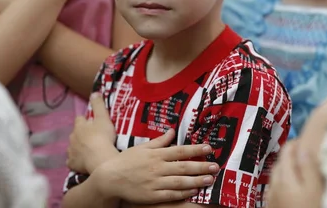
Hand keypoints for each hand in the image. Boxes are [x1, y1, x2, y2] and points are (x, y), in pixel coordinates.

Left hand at [67, 93, 117, 173]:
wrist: (100, 159)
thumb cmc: (103, 137)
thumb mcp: (103, 117)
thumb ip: (98, 104)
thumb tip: (94, 92)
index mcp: (79, 126)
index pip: (80, 119)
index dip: (86, 121)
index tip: (93, 123)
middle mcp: (72, 137)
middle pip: (75, 134)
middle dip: (81, 135)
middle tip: (93, 138)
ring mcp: (71, 151)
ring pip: (72, 147)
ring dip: (78, 147)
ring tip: (89, 151)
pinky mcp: (72, 164)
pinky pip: (72, 161)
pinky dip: (76, 161)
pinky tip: (82, 163)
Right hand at [93, 129, 219, 204]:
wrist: (110, 178)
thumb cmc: (126, 161)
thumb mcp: (142, 147)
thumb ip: (159, 141)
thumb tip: (172, 131)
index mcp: (156, 154)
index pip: (180, 150)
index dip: (196, 149)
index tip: (209, 148)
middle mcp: (157, 167)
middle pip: (183, 166)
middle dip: (201, 166)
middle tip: (216, 166)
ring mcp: (155, 182)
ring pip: (180, 181)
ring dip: (197, 180)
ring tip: (210, 179)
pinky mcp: (152, 195)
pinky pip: (171, 194)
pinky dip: (184, 192)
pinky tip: (195, 190)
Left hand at [266, 140, 323, 207]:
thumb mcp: (314, 189)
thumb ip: (309, 169)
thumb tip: (304, 150)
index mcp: (284, 176)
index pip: (286, 151)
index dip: (294, 143)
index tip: (303, 140)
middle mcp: (274, 183)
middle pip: (279, 163)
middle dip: (290, 157)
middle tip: (303, 156)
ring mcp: (271, 194)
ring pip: (276, 176)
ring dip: (285, 170)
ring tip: (298, 171)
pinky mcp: (270, 204)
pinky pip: (275, 187)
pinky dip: (282, 182)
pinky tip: (291, 188)